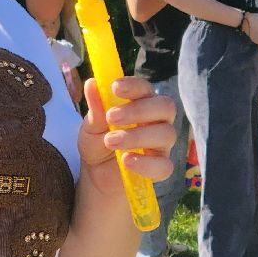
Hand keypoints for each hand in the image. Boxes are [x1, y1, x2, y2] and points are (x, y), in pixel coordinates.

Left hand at [77, 77, 177, 193]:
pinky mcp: (160, 167)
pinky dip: (145, 163)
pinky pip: (164, 165)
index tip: (115, 87)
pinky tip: (125, 160)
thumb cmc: (98, 141)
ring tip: (110, 141)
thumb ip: (96, 107)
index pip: (146, 88)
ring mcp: (161, 144)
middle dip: (138, 110)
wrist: (96, 173)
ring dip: (137, 136)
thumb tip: (92, 83)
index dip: (134, 86)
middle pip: (165, 107)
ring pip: (166, 134)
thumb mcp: (91, 125)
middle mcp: (157, 120)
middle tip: (111, 117)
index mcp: (141, 102)